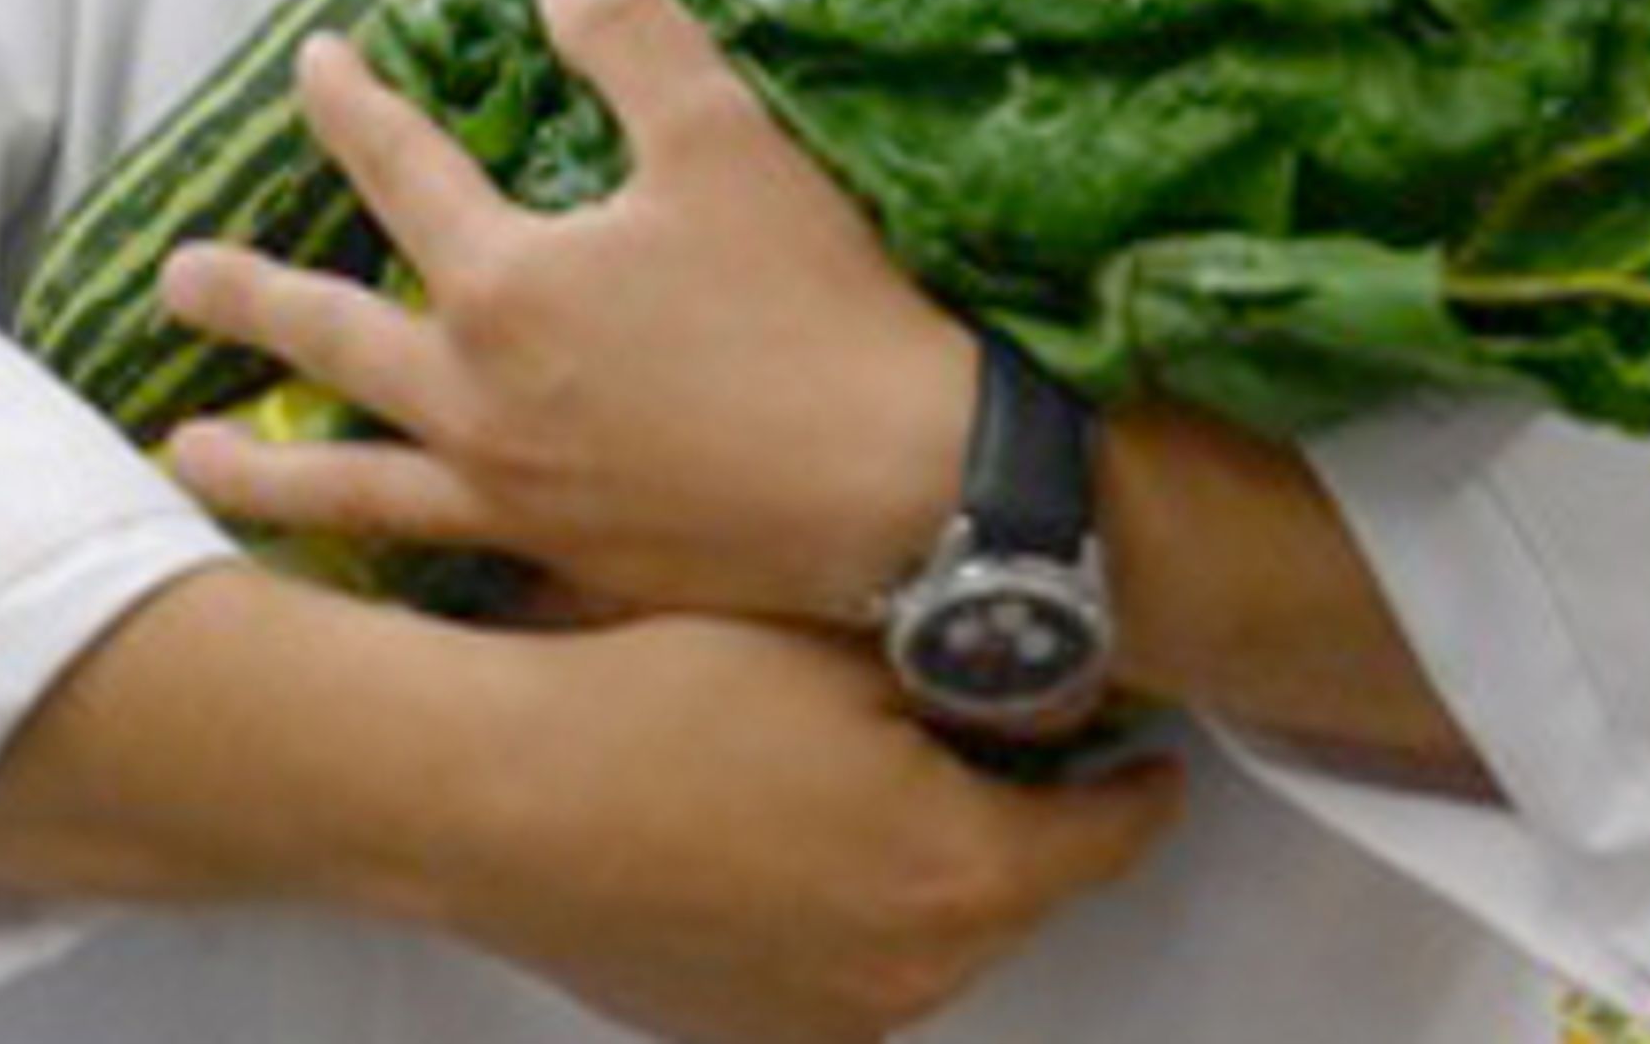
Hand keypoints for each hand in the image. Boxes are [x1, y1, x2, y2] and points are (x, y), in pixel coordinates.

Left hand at [159, 0, 974, 626]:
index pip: (404, 172)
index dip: (355, 108)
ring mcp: (518, 503)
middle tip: (175, 280)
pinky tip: (375, 574)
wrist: (909, 494)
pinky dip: (394, 568)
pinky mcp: (572, 574)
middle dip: (250, 298)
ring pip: (355, 486)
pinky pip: (449, 574)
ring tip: (188, 458)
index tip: (312, 65)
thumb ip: (634, 41)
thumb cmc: (814, 308)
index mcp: (508, 288)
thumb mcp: (726, 140)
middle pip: (335, 338)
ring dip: (264, 466)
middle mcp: (482, 404)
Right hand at [441, 609, 1181, 1043]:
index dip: (1138, 790)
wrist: (498, 791)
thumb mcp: (841, 644)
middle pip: (1015, 892)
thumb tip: (1039, 690)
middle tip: (1001, 744)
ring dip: (927, 872)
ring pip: (924, 936)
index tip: (1151, 760)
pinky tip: (784, 838)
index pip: (1105, 840)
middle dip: (1022, 822)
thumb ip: (965, 674)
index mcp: (963, 872)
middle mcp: (912, 973)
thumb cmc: (664, 695)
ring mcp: (820, 1020)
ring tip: (874, 780)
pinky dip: (840, 915)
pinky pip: (833, 972)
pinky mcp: (738, 1032)